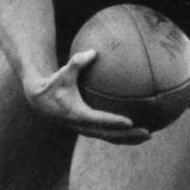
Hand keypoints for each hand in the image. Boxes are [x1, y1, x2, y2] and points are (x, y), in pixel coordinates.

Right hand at [25, 49, 150, 144]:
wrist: (40, 101)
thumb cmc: (54, 84)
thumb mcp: (63, 73)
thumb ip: (77, 62)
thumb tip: (94, 51)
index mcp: (78, 114)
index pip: (99, 120)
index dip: (114, 122)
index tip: (130, 122)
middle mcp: (83, 126)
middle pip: (110, 135)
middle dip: (129, 136)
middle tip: (147, 132)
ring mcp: (86, 130)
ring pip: (111, 138)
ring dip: (129, 139)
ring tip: (148, 135)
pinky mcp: (89, 129)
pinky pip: (108, 134)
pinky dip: (122, 134)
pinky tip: (137, 127)